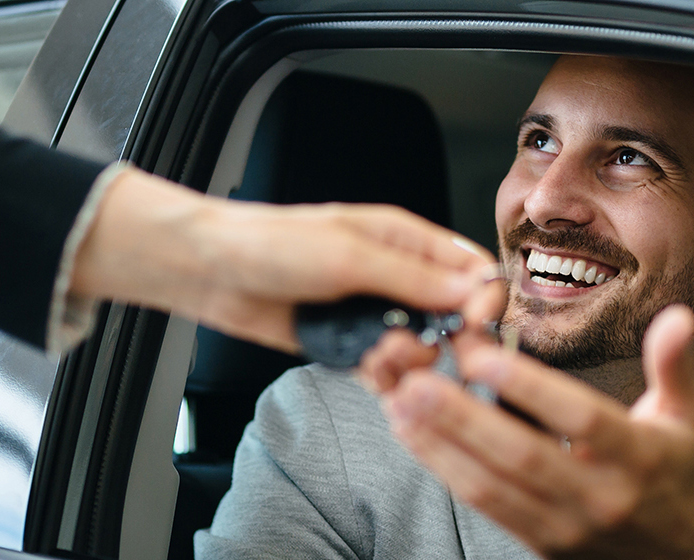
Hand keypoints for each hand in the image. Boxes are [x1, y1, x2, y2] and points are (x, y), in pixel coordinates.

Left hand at [71, 167, 494, 352]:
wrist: (211, 271)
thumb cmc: (271, 244)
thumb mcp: (349, 255)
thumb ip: (413, 278)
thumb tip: (473, 290)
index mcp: (404, 239)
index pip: (470, 269)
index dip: (481, 300)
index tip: (473, 327)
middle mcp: (394, 275)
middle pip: (451, 315)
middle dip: (443, 339)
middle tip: (415, 347)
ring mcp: (371, 311)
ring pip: (420, 348)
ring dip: (408, 362)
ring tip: (378, 358)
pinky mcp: (347, 343)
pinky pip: (384, 368)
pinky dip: (383, 376)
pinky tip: (368, 372)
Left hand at [370, 304, 693, 559]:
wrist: (682, 555)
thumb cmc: (675, 471)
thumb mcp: (686, 414)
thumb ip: (673, 363)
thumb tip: (676, 316)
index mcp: (637, 456)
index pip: (578, 418)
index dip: (528, 387)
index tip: (481, 354)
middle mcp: (598, 495)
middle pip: (521, 455)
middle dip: (462, 417)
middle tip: (416, 379)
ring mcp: (565, 525)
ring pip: (492, 485)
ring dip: (440, 445)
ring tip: (401, 403)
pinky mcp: (539, 542)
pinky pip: (485, 506)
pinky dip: (445, 469)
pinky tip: (414, 437)